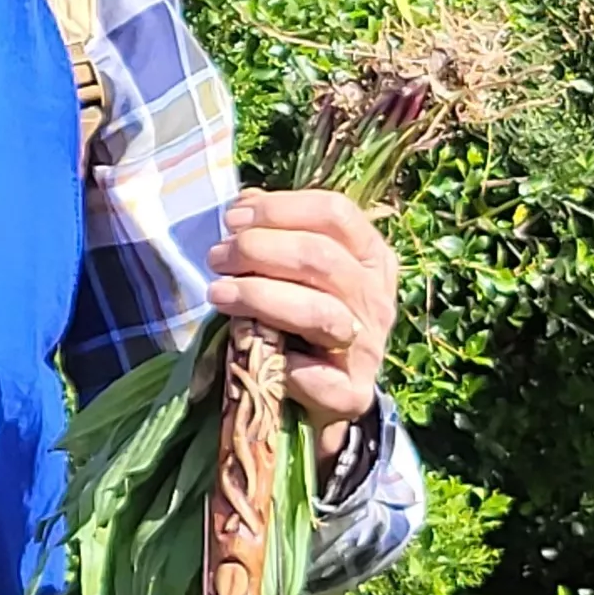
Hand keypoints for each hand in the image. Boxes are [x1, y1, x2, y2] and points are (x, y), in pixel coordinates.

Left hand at [203, 187, 398, 471]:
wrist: (329, 391)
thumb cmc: (306, 314)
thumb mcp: (300, 268)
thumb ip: (280, 232)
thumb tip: (246, 201)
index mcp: (371, 257)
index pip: (336, 214)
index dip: (280, 210)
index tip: (233, 218)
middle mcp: (376, 299)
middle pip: (322, 259)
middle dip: (259, 250)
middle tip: (217, 257)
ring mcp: (369, 347)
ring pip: (318, 312)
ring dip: (259, 297)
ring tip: (218, 293)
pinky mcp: (353, 393)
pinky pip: (322, 378)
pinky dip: (287, 366)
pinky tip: (256, 355)